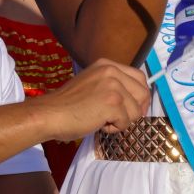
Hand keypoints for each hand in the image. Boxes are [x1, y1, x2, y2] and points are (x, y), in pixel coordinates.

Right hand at [33, 59, 149, 139]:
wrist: (49, 114)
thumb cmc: (68, 105)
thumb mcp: (93, 83)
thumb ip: (112, 84)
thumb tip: (136, 99)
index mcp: (107, 64)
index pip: (139, 77)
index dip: (140, 95)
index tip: (134, 108)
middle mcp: (112, 71)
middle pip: (143, 93)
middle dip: (136, 110)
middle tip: (121, 119)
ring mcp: (113, 86)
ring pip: (137, 110)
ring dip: (123, 121)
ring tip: (103, 120)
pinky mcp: (112, 103)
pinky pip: (126, 122)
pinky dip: (115, 129)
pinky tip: (99, 124)